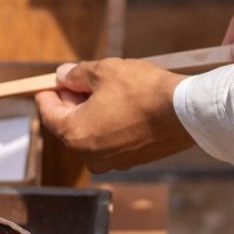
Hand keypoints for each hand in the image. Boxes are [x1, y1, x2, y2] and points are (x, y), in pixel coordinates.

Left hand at [34, 59, 192, 172]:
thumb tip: (63, 76)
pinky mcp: (131, 161)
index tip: (48, 84)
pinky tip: (120, 105)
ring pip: (90, 133)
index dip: (47, 95)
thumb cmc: (142, 90)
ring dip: (90, 112)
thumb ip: (77, 75)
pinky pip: (110, 141)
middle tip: (77, 81)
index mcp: (74, 134)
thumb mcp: (104, 72)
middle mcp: (88, 155)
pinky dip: (108, 124)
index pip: (48, 114)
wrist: (186, 112)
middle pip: (68, 125)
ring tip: (103, 90)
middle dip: (70, 102)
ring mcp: (111, 161)